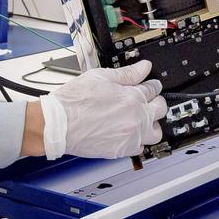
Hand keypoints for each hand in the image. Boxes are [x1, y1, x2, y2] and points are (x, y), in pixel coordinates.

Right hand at [40, 60, 166, 158]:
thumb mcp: (100, 77)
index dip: (151, 85)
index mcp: (132, 98)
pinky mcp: (121, 150)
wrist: (57, 124)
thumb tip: (143, 67)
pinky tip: (128, 133)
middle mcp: (136, 118)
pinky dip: (137, 140)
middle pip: (160, 109)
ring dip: (152, 124)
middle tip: (147, 100)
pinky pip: (140, 147)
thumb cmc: (73, 102)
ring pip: (155, 132)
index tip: (149, 85)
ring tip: (141, 119)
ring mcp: (130, 136)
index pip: (153, 89)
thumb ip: (126, 73)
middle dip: (156, 102)